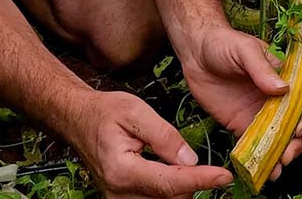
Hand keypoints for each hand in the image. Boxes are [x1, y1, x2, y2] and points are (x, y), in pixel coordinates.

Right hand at [66, 90, 232, 197]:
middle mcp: (120, 192)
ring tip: (179, 162)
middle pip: (170, 196)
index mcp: (122, 170)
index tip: (223, 177)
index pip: (170, 182)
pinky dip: (169, 187)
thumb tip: (190, 159)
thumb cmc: (102, 113)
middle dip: (192, 182)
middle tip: (207, 166)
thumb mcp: (135, 111)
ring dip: (181, 186)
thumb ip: (164, 136)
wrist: (78, 119)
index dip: (200, 180)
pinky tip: (170, 171)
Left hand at [179, 26, 301, 180]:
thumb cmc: (224, 43)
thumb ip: (262, 69)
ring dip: (282, 155)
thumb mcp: (245, 49)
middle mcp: (278, 99)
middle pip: (300, 126)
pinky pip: (256, 146)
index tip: (300, 128)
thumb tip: (282, 89)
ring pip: (281, 140)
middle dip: (298, 143)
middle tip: (286, 154)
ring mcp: (261, 114)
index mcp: (287, 78)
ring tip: (275, 167)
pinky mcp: (242, 125)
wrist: (196, 52)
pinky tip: (261, 169)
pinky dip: (261, 159)